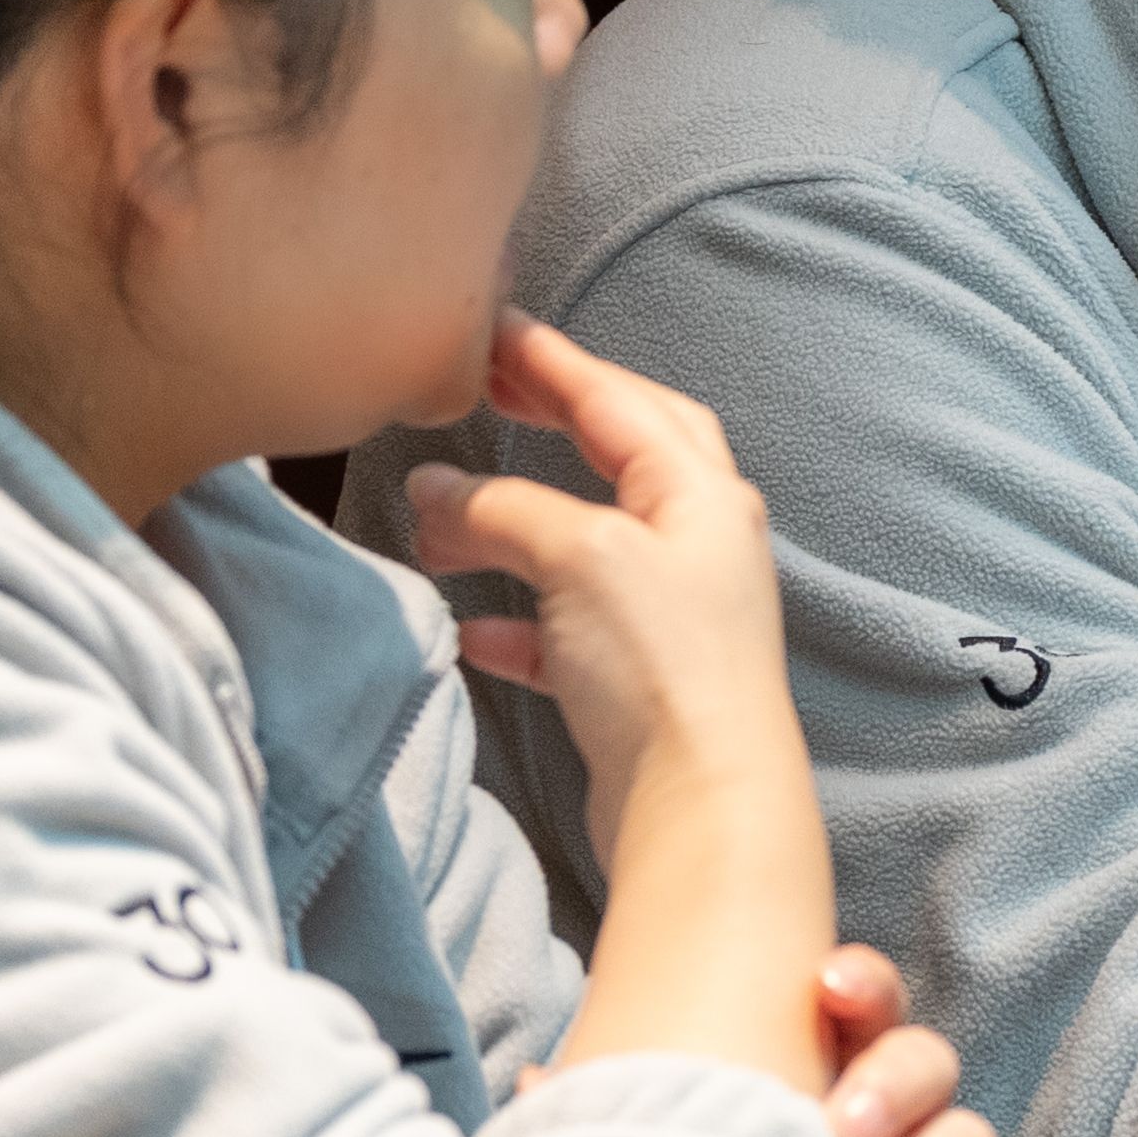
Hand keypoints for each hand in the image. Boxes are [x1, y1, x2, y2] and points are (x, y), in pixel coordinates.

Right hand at [418, 314, 831, 1094]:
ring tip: (434, 529)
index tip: (492, 332)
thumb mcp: (580, 555)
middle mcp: (699, 546)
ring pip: (581, 548)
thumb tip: (434, 490)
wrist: (703, 805)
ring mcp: (673, 616)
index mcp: (702, 494)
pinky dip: (518, 624)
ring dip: (510, 532)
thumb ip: (502, 511)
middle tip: (484, 395)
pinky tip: (470, 631)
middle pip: (621, 457)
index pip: (620, 401)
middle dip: (553, 422)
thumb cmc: (664, 664)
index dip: (553, 364)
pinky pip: (568, 635)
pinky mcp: (641, 685)